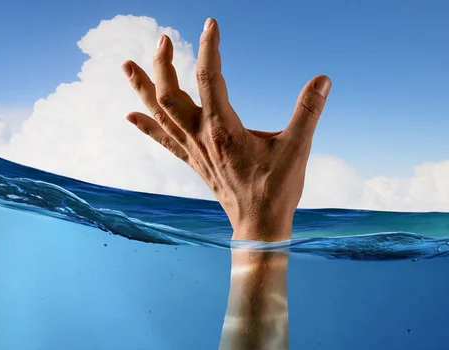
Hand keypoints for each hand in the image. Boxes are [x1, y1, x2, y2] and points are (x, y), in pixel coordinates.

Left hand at [121, 18, 330, 241]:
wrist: (259, 226)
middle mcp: (201, 136)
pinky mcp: (193, 162)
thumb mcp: (298, 148)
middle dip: (163, 63)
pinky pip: (163, 140)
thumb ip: (309, 110)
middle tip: (162, 37)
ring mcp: (193, 150)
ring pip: (160, 113)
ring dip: (142, 87)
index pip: (209, 77)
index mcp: (224, 128)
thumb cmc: (277, 188)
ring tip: (126, 64)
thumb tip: (323, 79)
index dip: (208, 47)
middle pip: (170, 93)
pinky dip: (146, 125)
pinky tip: (130, 114)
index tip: (210, 23)